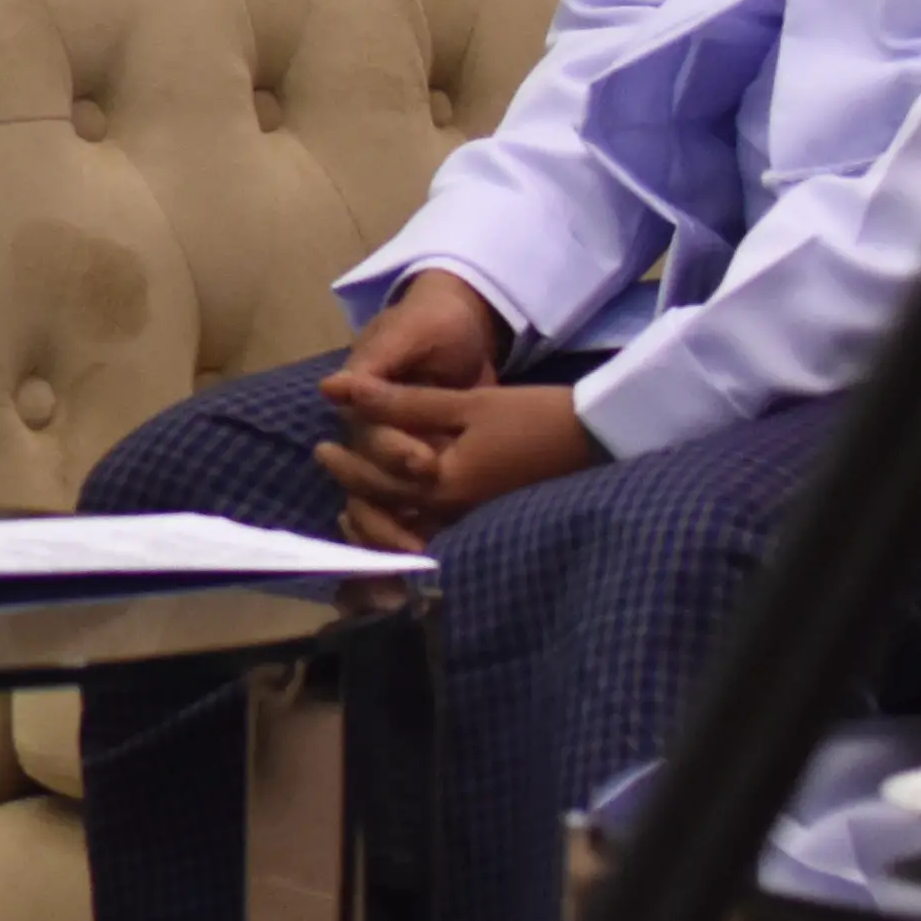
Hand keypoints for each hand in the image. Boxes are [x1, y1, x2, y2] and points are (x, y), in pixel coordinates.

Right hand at [306, 274, 507, 533]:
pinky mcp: (420, 468)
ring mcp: (393, 454)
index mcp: (362, 402)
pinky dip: (415, 530)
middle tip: (422, 533)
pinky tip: (429, 556)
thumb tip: (330, 388)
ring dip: (394, 531)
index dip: (392, 453)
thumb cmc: (432, 323)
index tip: (425, 463)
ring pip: (381, 502)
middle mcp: (370, 433)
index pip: (370, 437)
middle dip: (392, 507)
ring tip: (419, 559)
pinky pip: (410, 506)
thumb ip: (379, 360)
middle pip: (370, 481)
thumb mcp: (411, 332)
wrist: (459, 328)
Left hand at [310, 374, 600, 547]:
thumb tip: (340, 389)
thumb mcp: (467, 404)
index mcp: (443, 484)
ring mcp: (472, 522)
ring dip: (379, 518)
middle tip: (331, 473)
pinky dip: (410, 524)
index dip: (346, 465)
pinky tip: (402, 506)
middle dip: (356, 497)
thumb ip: (402, 402)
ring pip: (409, 531)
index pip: (377, 482)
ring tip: (355, 499)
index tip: (321, 449)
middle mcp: (453, 513)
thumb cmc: (532, 416)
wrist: (598, 439)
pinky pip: (436, 532)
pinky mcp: (487, 521)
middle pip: (388, 515)